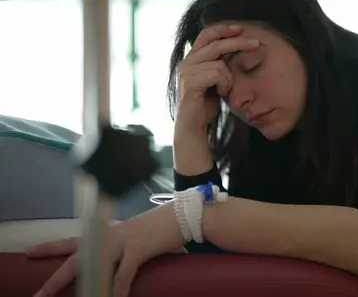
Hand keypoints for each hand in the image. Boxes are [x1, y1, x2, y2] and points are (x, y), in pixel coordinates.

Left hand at [26, 203, 184, 296]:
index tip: (30, 252)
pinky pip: (124, 272)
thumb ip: (122, 250)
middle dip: (56, 277)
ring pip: (93, 265)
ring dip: (82, 286)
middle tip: (39, 293)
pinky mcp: (138, 249)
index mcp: (107, 233)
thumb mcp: (134, 237)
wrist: (181, 215)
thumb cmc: (160, 228)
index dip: (51, 247)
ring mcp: (123, 242)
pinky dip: (117, 288)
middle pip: (76, 256)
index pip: (74, 241)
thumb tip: (118, 266)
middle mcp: (110, 236)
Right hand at [174, 23, 259, 139]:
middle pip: (215, 42)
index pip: (207, 34)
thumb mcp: (215, 79)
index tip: (241, 29)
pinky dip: (224, 84)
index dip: (224, 29)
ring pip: (219, 62)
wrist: (193, 126)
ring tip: (225, 89)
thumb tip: (234, 47)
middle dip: (238, 42)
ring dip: (229, 77)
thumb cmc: (205, 104)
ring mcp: (187, 71)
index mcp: (192, 58)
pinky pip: (217, 74)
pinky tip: (219, 93)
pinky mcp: (191, 82)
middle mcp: (187, 62)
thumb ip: (219, 64)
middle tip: (256, 44)